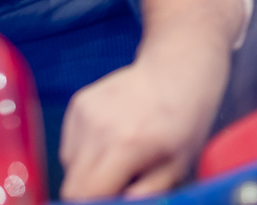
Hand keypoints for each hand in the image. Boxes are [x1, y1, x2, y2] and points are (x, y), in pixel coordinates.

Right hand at [59, 0, 245, 199]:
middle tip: (119, 184)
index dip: (98, 203)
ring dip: (89, 173)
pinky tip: (114, 138)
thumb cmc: (187, 116)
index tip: (116, 199)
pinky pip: (71, 143)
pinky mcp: (79, 103)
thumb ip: (150, 190)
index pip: (85, 195)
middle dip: (92, 194)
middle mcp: (99, 128)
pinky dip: (86, 151)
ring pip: (69, 165)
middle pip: (72, 185)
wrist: (179, 66)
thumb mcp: (179, 162)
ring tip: (121, 158)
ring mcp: (85, 112)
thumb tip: (125, 203)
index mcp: (126, 145)